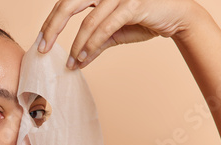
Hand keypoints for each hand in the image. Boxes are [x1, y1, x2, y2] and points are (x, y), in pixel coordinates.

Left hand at [38, 0, 199, 68]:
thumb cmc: (145, 20)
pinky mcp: (133, 2)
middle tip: (43, 49)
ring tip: (70, 62)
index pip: (66, 2)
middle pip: (68, 4)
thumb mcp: (115, 33)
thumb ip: (95, 44)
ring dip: (76, 44)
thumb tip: (75, 63)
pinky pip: (105, 26)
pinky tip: (83, 57)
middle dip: (52, 28)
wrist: (179, 17)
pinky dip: (92, 43)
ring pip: (88, 19)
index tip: (41, 42)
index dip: (51, 22)